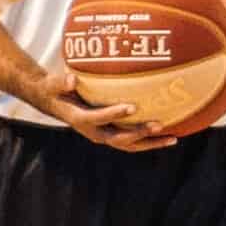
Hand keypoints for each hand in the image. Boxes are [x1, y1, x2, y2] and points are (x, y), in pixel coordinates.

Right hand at [25, 57, 167, 151]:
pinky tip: (168, 133)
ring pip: (129, 145)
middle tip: (159, 125)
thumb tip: (71, 79)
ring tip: (173, 138)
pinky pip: (132, 141)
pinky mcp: (111, 134)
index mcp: (80, 119)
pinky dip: (149, 140)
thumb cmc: (55, 89)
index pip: (98, 118)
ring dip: (150, 143)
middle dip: (139, 134)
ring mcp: (103, 136)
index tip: (132, 107)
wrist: (54, 102)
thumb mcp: (53, 84)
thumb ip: (61, 82)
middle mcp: (94, 132)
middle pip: (119, 139)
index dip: (114, 114)